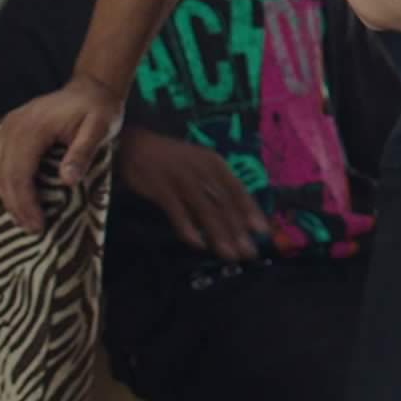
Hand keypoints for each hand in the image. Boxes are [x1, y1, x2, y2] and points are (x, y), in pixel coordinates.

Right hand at [0, 74, 125, 231]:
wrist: (92, 87)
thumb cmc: (99, 110)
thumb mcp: (100, 129)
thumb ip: (83, 152)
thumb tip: (68, 180)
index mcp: (34, 127)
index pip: (20, 173)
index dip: (25, 202)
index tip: (37, 225)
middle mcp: (14, 125)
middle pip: (4, 174)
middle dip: (15, 205)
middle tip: (31, 229)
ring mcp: (8, 124)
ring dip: (4, 196)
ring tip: (19, 218)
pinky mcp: (8, 127)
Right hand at [117, 128, 271, 262]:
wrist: (137, 146)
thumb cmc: (173, 161)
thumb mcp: (200, 167)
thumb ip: (215, 187)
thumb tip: (235, 216)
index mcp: (215, 164)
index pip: (238, 189)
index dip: (251, 211)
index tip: (263, 231)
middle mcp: (203, 170)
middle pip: (224, 203)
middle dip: (238, 230)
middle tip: (249, 252)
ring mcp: (182, 179)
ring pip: (206, 210)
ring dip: (219, 234)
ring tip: (229, 254)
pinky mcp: (161, 188)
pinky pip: (178, 212)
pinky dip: (188, 228)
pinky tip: (197, 245)